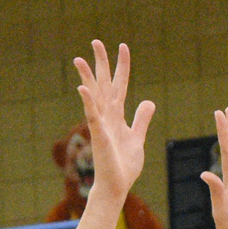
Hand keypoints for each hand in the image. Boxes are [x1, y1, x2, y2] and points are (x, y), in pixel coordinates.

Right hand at [72, 40, 153, 200]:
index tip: (123, 46)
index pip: (120, 85)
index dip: (122, 66)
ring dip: (87, 77)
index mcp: (117, 115)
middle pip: (104, 84)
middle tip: (96, 41)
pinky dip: (88, 102)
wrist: (116, 187)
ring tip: (79, 59)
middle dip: (101, 63)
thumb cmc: (124, 166)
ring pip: (94, 96)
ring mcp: (101, 125)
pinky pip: (93, 116)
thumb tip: (148, 101)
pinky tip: (83, 88)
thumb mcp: (137, 138)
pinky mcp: (99, 136)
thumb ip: (141, 119)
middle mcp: (107, 116)